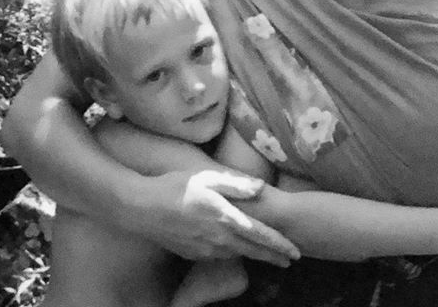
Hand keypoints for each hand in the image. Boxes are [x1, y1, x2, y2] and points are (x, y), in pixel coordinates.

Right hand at [128, 169, 300, 264]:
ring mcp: (204, 249)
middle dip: (273, 256)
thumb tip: (261, 187)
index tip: (296, 252)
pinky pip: (218, 256)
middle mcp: (217, 238)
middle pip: (252, 251)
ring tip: (269, 257)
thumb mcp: (207, 177)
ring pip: (236, 255)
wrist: (141, 208)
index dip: (279, 244)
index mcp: (224, 217)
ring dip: (255, 256)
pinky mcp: (192, 254)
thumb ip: (235, 184)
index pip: (259, 235)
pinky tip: (235, 250)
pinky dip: (232, 254)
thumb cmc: (175, 186)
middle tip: (290, 260)